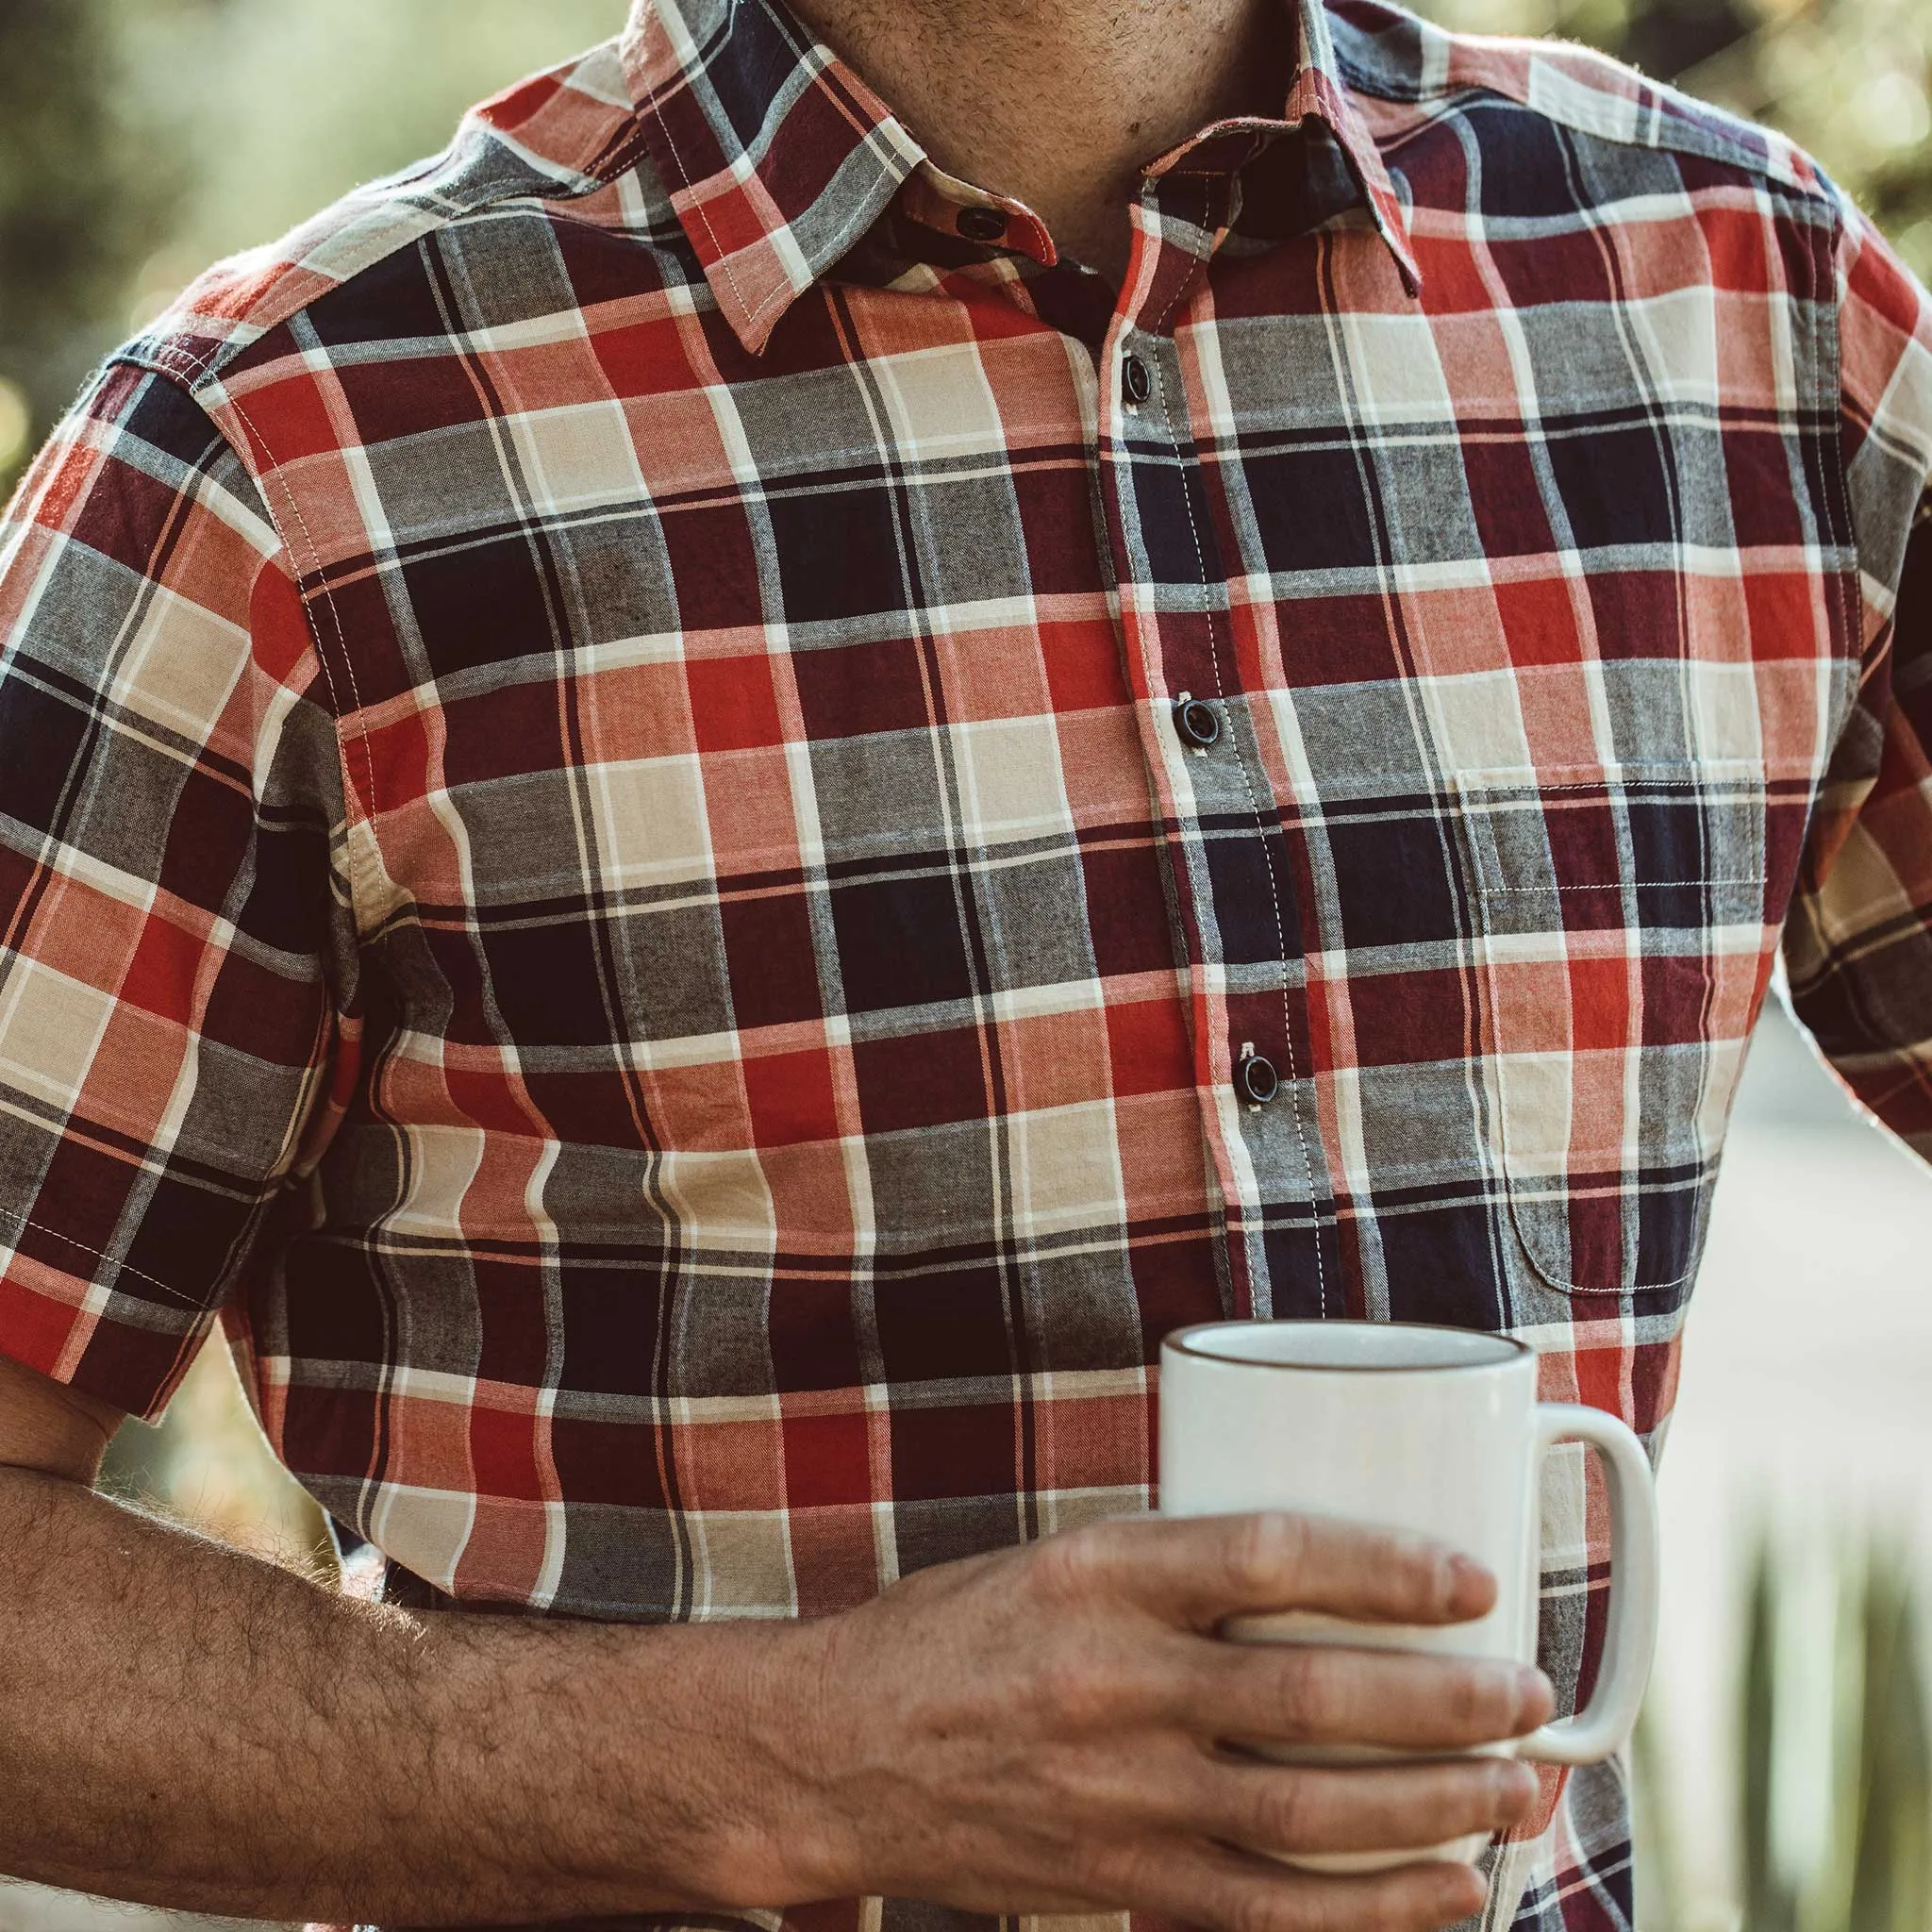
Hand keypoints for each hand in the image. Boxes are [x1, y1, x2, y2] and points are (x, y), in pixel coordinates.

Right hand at [767, 1514, 1552, 1928]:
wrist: (835, 1753)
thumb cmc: (954, 1635)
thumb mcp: (1054, 1558)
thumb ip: (1176, 1567)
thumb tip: (1329, 1572)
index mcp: (1097, 1572)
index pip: (1268, 1553)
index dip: (1386, 1566)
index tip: (1470, 1576)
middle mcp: (1112, 1680)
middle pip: (1314, 1694)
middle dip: (1445, 1701)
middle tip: (1527, 1692)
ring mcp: (1117, 1793)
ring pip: (1310, 1811)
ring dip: (1433, 1805)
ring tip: (1516, 1789)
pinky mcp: (1119, 1879)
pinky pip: (1267, 1910)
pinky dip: (1369, 1909)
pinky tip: (1445, 1890)